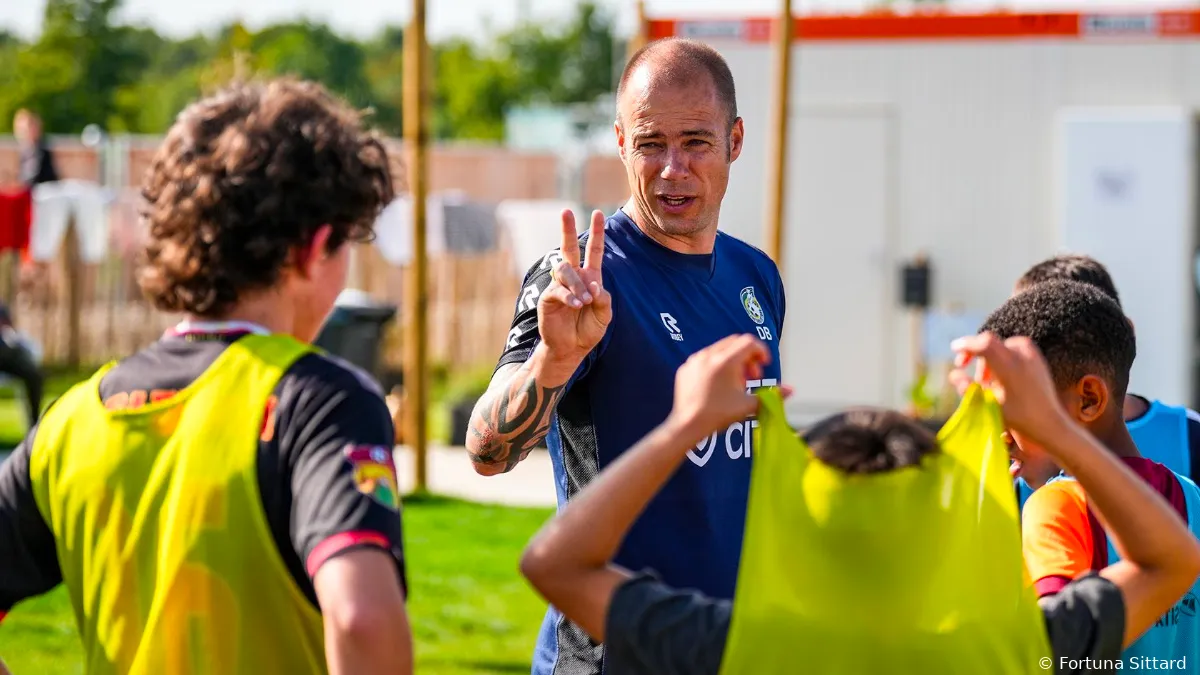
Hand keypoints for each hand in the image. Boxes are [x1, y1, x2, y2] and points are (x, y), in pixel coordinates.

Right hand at [537, 210, 612, 363]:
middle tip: (566, 211)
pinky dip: (569, 296)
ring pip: (566, 271)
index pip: (593, 251)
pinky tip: (576, 305)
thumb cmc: (588, 330)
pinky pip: (558, 290)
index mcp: (589, 278)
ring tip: (584, 302)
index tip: (598, 213)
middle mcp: (573, 278)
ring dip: (577, 285)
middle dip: (567, 229)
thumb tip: (594, 284)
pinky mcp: (548, 298)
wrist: (571, 349)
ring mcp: (559, 286)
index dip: (597, 233)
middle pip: (569, 248)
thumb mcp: (604, 315)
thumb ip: (603, 299)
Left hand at [669, 335, 789, 439]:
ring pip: (719, 349)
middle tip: (752, 377)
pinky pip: (705, 358)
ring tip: (735, 384)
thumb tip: (791, 390)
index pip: (749, 342)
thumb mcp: (749, 405)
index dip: (761, 351)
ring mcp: (695, 360)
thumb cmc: (718, 415)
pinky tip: (718, 386)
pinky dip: (716, 365)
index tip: (764, 365)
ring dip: (733, 361)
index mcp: (726, 360)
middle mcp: (709, 355)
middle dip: (748, 357)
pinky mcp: (685, 368)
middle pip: (735, 342)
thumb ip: (772, 395)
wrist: (687, 426)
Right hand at [949, 332, 1071, 447]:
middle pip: (990, 342)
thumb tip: (954, 374)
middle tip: (966, 369)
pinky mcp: (1037, 358)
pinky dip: (1001, 357)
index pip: (984, 343)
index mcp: (1009, 366)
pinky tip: (1000, 376)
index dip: (966, 343)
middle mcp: (1022, 356)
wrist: (1049, 423)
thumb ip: (968, 388)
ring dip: (988, 359)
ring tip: (987, 381)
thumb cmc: (1017, 418)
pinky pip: (1012, 349)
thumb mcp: (988, 405)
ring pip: (1000, 346)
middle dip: (975, 353)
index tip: (954, 348)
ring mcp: (1032, 355)